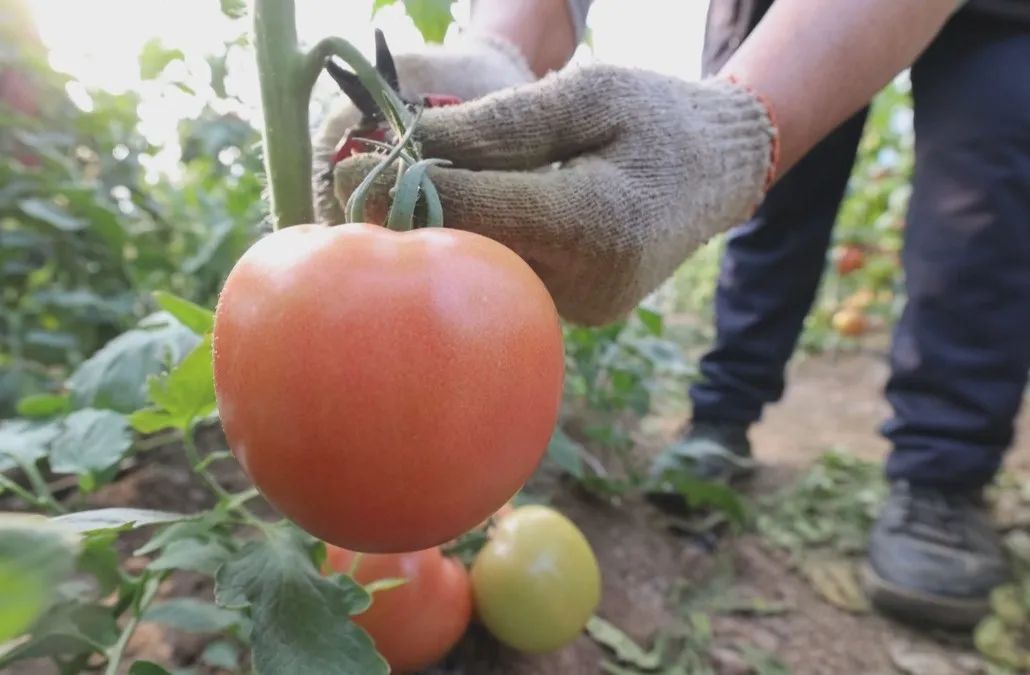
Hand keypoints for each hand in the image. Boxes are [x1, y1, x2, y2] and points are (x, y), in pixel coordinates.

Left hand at [323, 64, 776, 325]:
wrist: (718, 172)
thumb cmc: (657, 118)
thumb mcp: (587, 94)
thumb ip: (502, 124)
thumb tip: (412, 143)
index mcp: (596, 222)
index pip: (478, 209)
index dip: (408, 188)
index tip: (346, 168)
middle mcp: (588, 281)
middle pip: (471, 254)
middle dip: (409, 219)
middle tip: (350, 187)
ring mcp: (583, 307)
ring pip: (485, 275)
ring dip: (438, 238)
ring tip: (395, 198)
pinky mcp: (578, 313)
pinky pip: (508, 281)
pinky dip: (475, 250)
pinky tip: (451, 220)